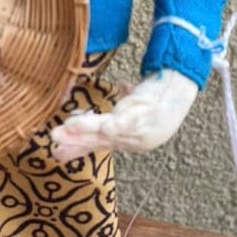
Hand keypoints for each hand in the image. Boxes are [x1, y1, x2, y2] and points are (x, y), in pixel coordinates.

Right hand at [50, 69, 198, 160]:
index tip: (58, 152)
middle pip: (102, 142)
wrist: (182, 84)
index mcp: (133, 139)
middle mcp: (136, 140)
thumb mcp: (138, 104)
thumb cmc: (162, 96)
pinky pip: (125, 123)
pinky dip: (113, 126)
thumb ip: (124, 107)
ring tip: (64, 129)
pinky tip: (103, 127)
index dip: (80, 147)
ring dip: (85, 131)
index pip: (102, 144)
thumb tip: (117, 95)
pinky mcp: (145, 116)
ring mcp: (142, 130)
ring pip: (107, 133)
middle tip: (54, 147)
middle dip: (77, 143)